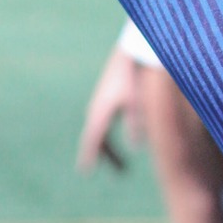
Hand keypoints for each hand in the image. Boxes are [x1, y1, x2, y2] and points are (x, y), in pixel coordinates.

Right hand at [75, 43, 144, 171]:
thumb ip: (136, 123)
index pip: (93, 139)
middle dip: (107, 158)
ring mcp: (101, 101)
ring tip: (122, 167)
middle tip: (119, 174)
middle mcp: (97, 108)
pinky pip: (105, 124)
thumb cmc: (136, 73)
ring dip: (109, 150)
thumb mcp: (137, 100)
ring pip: (101, 132)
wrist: (134, 48)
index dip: (89, 156)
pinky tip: (125, 142)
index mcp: (100, 111)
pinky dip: (111, 137)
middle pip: (98, 139)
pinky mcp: (108, 96)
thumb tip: (136, 146)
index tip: (85, 171)